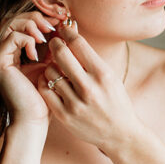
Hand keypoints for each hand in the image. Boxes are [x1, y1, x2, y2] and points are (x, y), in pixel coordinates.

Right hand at [0, 11, 60, 126]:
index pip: (23, 22)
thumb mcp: (52, 64)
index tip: (60, 19)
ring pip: (11, 23)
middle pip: (15, 18)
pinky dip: (26, 39)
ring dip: (31, 25)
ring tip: (46, 37)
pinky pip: (11, 37)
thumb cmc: (45, 95)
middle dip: (36, 18)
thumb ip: (55, 45)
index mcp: (15, 50)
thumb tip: (68, 22)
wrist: (34, 118)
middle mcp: (3, 50)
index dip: (41, 17)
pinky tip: (36, 52)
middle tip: (53, 25)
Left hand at [38, 26, 141, 152]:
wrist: (120, 134)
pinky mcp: (64, 116)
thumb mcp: (110, 77)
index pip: (78, 43)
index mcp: (103, 75)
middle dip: (55, 44)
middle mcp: (89, 88)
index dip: (68, 32)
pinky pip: (45, 90)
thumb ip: (91, 60)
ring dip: (51, 66)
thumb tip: (72, 36)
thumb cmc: (116, 101)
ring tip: (56, 67)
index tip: (64, 29)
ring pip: (50, 72)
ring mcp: (75, 103)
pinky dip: (44, 82)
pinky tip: (50, 81)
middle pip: (61, 54)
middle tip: (54, 43)